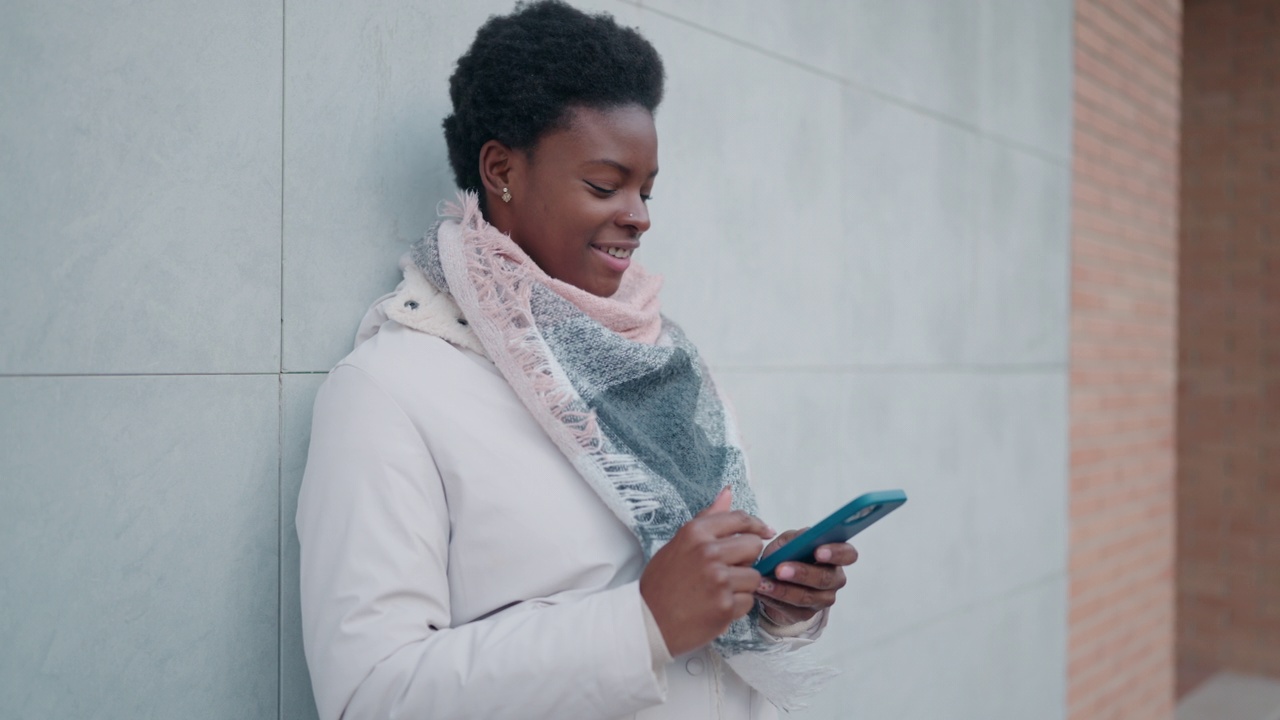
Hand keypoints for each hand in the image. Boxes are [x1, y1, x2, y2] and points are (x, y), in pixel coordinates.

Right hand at [640, 486, 774, 656]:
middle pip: (754, 546)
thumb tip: (728, 492)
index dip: (756, 526)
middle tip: (729, 570)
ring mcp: (718, 579)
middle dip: (747, 559)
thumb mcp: (678, 544)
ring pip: (754, 576)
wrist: (648, 622)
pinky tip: (716, 607)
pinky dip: (736, 606)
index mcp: (695, 533)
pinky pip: (749, 601)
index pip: (739, 520)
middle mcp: (708, 552)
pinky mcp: (725, 606)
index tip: (764, 532)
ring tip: (718, 591)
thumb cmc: (662, 584)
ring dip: (742, 586)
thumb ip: (707, 519)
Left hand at [754, 528, 857, 625]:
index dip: (836, 553)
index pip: (848, 554)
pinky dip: (773, 599)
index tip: (818, 551)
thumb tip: (796, 541)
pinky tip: (761, 590)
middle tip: (780, 569)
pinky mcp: (806, 614)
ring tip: (764, 582)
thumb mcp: (789, 541)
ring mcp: (822, 599)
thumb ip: (793, 538)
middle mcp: (834, 578)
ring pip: (806, 597)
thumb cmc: (789, 554)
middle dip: (802, 573)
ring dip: (783, 589)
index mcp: (835, 556)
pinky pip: (791, 609)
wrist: (778, 579)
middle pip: (825, 578)